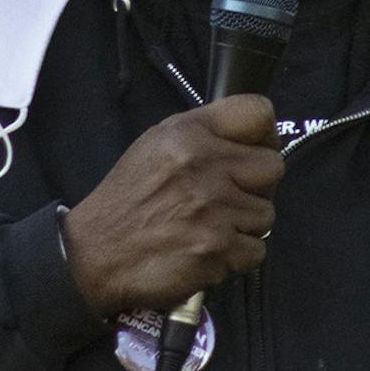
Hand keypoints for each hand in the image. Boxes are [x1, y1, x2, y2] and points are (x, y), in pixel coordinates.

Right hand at [61, 95, 283, 316]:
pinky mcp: (216, 249)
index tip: (255, 151)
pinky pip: (257, 251)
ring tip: (212, 226)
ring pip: (266, 213)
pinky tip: (210, 251)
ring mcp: (213, 209)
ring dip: (244, 225)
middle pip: (274, 167)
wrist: (95, 253)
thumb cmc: (128, 199)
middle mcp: (204, 165)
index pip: (258, 112)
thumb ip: (202, 135)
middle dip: (257, 185)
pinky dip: (237, 257)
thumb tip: (251, 140)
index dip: (265, 134)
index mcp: (189, 134)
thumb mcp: (156, 145)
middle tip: (232, 197)